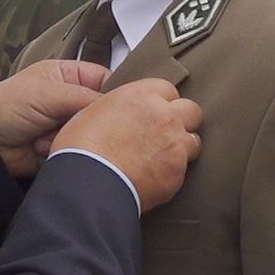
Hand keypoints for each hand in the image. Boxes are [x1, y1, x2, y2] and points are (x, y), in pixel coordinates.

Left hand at [0, 60, 110, 176]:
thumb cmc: (7, 106)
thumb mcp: (47, 94)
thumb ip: (85, 97)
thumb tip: (119, 105)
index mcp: (70, 76)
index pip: (107, 80)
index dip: (116, 93)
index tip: (121, 106)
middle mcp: (73, 99)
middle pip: (103, 111)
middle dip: (88, 119)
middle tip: (71, 121)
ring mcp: (69, 125)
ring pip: (93, 133)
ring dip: (72, 136)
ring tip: (47, 134)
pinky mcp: (64, 147)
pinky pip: (79, 151)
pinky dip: (64, 151)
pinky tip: (44, 147)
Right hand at [50, 79, 202, 211]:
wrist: (88, 185)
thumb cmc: (81, 150)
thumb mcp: (91, 112)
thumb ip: (117, 108)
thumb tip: (120, 115)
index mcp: (142, 96)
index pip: (168, 89)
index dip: (161, 102)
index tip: (153, 112)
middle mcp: (164, 116)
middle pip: (191, 110)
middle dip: (181, 120)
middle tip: (164, 132)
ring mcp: (175, 145)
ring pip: (193, 141)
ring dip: (181, 147)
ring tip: (160, 158)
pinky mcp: (177, 174)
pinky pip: (183, 170)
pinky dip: (172, 173)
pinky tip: (154, 177)